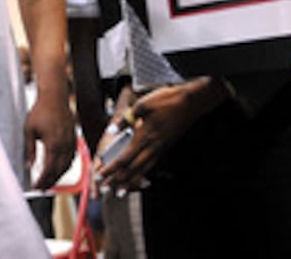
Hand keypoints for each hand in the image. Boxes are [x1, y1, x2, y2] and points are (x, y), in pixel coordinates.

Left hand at [25, 89, 76, 190]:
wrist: (55, 97)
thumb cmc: (40, 111)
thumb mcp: (29, 130)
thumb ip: (29, 150)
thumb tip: (29, 166)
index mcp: (53, 143)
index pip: (49, 169)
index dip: (42, 180)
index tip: (36, 187)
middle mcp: (64, 144)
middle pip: (59, 170)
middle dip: (50, 181)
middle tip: (42, 189)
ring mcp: (71, 141)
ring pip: (67, 165)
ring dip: (59, 176)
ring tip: (50, 182)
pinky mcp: (74, 137)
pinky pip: (72, 157)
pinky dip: (66, 166)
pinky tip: (60, 169)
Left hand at [96, 77, 225, 192]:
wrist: (190, 103)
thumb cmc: (167, 100)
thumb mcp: (142, 104)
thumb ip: (126, 119)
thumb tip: (112, 130)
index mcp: (144, 135)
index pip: (124, 158)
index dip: (111, 169)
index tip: (100, 175)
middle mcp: (152, 146)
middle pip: (132, 168)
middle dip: (117, 180)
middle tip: (106, 189)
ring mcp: (160, 148)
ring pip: (143, 170)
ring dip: (130, 182)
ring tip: (120, 191)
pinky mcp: (166, 147)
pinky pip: (151, 165)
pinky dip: (142, 174)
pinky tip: (139, 177)